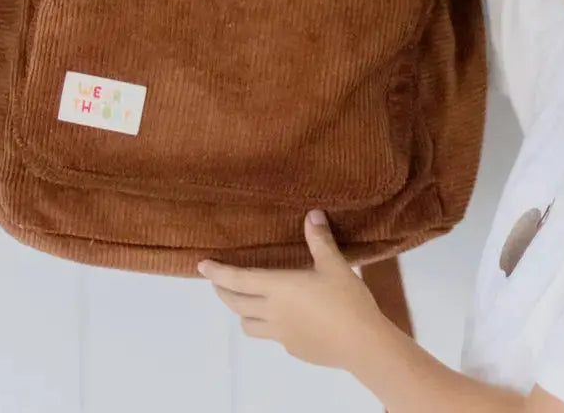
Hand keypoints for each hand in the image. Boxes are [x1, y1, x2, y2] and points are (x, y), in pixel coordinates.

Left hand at [197, 209, 387, 368]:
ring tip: (246, 301)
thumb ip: (320, 240)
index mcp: (278, 288)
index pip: (238, 279)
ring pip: (248, 325)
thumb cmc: (346, 300)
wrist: (362, 344)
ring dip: (241, 312)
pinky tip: (283, 319)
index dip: (217, 272)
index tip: (201, 266)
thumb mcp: (335, 265)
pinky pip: (270, 336)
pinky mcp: (294, 349)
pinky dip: (266, 325)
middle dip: (223, 291)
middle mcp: (273, 312)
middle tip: (218, 281)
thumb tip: (312, 214)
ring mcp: (281, 335)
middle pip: (236, 304)